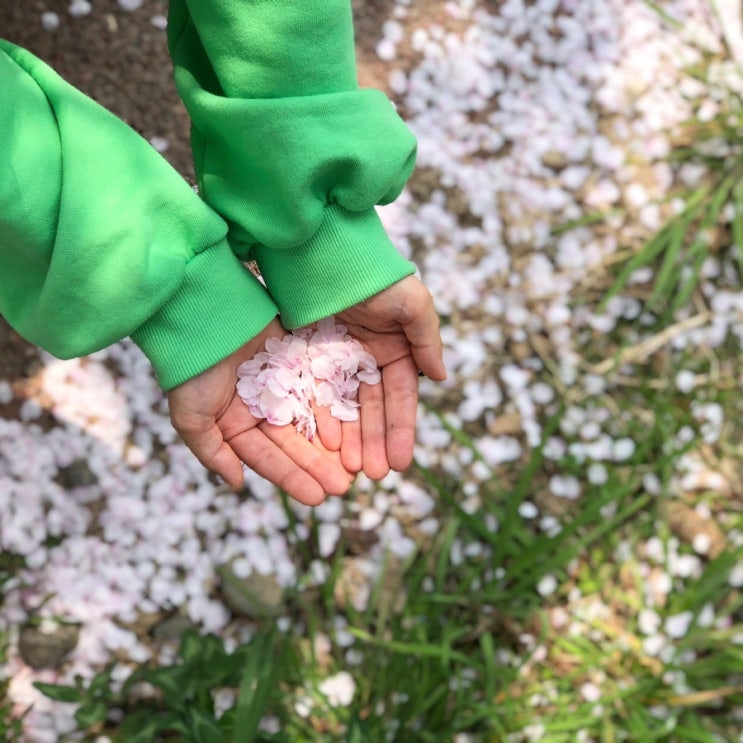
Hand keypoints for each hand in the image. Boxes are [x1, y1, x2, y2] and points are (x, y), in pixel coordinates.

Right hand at [167, 319, 353, 505]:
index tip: (318, 499)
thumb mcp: (191, 417)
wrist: (201, 312)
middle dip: (319, 466)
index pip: (269, 457)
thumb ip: (212, 452)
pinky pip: (319, 386)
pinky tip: (354, 424)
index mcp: (236, 424)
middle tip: (345, 487)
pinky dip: (335, 405)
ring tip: (356, 462)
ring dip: (333, 441)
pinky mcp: (298, 358)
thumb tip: (237, 484)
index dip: (292, 478)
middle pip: (295, 442)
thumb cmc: (191, 368)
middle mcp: (261, 407)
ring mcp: (281, 383)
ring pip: (312, 418)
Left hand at [315, 276, 445, 478]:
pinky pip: (315, 395)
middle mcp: (367, 358)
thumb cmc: (372, 273)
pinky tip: (322, 446)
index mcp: (395, 348)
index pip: (401, 397)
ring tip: (348, 471)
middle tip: (374, 476)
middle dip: (375, 443)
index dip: (401, 430)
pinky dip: (321, 420)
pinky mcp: (307, 358)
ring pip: (344, 408)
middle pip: (372, 410)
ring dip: (349, 440)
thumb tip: (442, 379)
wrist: (322, 248)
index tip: (402, 462)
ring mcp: (336, 360)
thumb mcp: (411, 302)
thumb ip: (427, 339)